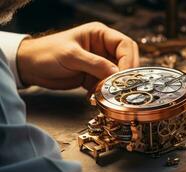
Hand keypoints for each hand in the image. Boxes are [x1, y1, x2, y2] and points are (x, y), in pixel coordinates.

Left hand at [17, 22, 138, 89]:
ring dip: (114, 85)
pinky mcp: (94, 76)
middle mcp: (103, 48)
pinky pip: (107, 85)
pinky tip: (95, 97)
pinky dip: (104, 92)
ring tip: (106, 93)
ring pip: (118, 75)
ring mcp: (100, 63)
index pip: (125, 45)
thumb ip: (95, 64)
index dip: (128, 60)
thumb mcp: (71, 56)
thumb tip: (117, 73)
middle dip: (125, 74)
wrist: (30, 67)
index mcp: (100, 35)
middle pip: (126, 60)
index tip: (124, 76)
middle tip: (122, 87)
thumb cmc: (47, 53)